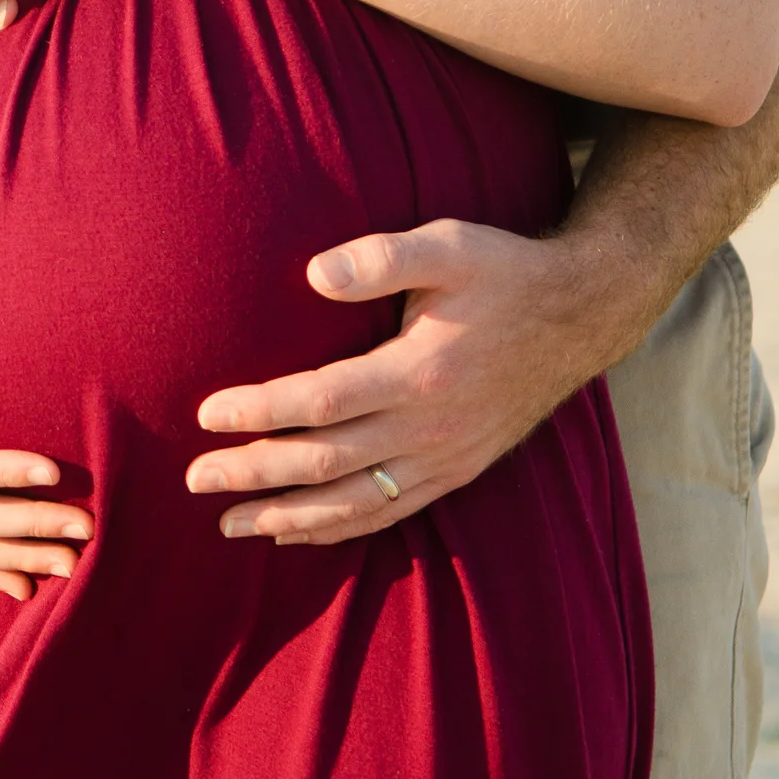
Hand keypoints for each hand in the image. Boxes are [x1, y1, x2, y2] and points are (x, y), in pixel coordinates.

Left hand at [183, 219, 640, 543]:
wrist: (583, 315)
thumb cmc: (504, 273)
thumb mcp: (449, 245)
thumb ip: (380, 258)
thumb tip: (312, 275)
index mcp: (420, 372)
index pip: (321, 402)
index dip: (260, 412)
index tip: (207, 415)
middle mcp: (431, 426)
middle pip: (326, 462)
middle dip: (255, 474)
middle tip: (195, 480)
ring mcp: (446, 456)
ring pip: (355, 502)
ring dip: (288, 516)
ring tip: (230, 524)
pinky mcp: (459, 470)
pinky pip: (390, 511)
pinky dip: (339, 528)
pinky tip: (296, 533)